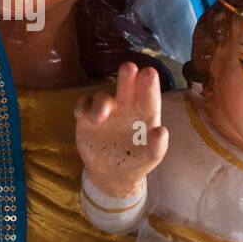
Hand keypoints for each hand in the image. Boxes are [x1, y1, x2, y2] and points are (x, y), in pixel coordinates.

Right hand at [74, 62, 168, 199]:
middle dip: (127, 77)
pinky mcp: (88, 117)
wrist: (112, 174)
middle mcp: (126, 108)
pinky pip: (84, 104)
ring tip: (98, 118)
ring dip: (101, 103)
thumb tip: (162, 131)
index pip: (148, 98)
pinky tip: (80, 115)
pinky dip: (82, 107)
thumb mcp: (150, 158)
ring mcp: (107, 111)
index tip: (149, 73)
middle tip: (129, 67)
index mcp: (144, 115)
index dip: (149, 86)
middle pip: (127, 88)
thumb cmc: (136, 161)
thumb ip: (157, 146)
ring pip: (103, 97)